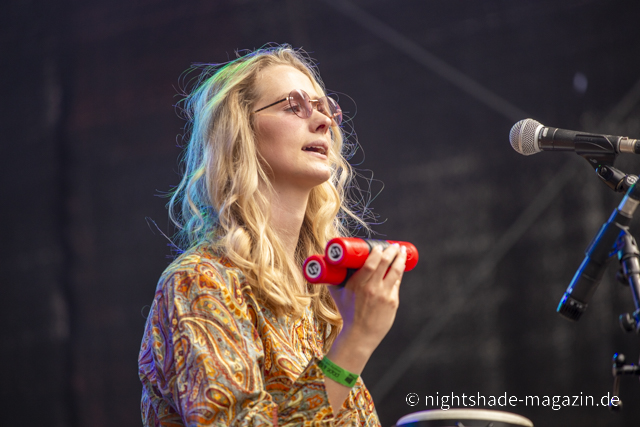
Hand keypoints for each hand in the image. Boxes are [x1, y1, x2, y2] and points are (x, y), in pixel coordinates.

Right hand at [326, 244, 406, 373]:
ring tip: (401, 251)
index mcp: (357, 286)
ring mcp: (384, 296)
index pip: (370, 264)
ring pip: (396, 272)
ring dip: (400, 259)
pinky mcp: (393, 302)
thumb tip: (327, 263)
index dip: (377, 252)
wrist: (360, 335)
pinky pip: (396, 284)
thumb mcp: (337, 295)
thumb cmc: (347, 313)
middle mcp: (372, 289)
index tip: (379, 246)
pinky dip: (398, 274)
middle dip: (392, 251)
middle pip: (385, 264)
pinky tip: (400, 267)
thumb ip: (333, 280)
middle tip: (394, 245)